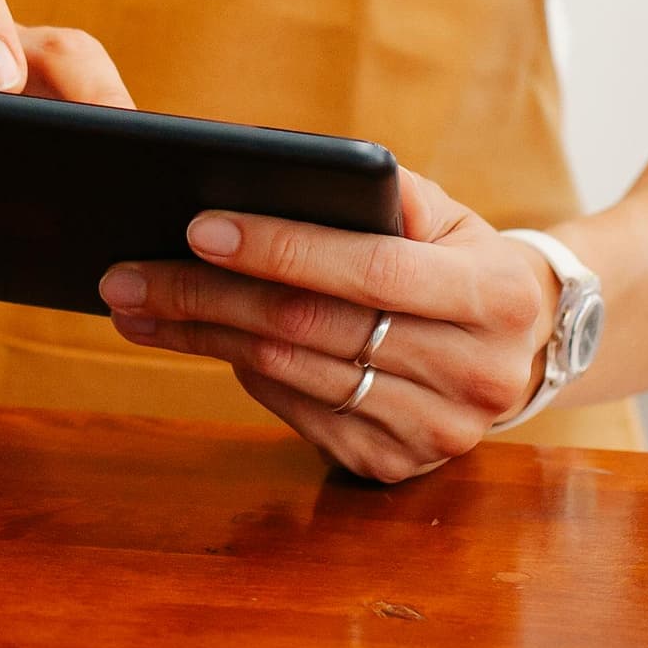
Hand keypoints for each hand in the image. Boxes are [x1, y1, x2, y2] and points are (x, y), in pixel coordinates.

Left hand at [95, 166, 566, 482]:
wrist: (521, 349)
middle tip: (127, 271)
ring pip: (292, 373)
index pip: (370, 270)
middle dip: (207, 294)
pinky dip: (238, 371)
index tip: (198, 226)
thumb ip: (379, 194)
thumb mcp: (447, 215)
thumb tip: (274, 181)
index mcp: (497, 296)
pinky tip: (195, 338)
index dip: (282, 248)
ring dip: (201, 336)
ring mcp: (436, 432)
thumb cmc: (462, 260)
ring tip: (137, 302)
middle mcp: (476, 375)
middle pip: (312, 327)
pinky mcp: (395, 466)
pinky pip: (295, 412)